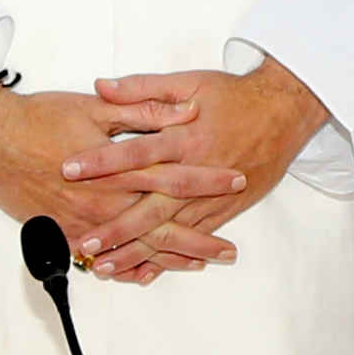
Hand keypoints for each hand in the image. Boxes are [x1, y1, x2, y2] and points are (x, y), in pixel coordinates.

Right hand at [0, 82, 235, 280]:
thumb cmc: (40, 117)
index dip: (207, 181)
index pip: (174, 176)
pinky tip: (146, 275)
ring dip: (168, 258)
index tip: (236, 183)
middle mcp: (105, 200)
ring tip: (198, 263)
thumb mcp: (95, 107)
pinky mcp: (65, 231)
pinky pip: (101, 258)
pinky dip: (126, 268)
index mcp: (118, 167)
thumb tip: (185, 110)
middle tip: (228, 250)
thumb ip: (143, 110)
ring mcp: (85, 222)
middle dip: (198, 238)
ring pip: (135, 247)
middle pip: (161, 225)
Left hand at [66, 59, 329, 280]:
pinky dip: (170, 258)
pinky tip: (145, 272)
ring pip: (169, 230)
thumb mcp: (188, 82)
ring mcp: (211, 195)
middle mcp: (196, 170)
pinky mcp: (225, 209)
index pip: (136, 151)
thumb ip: (142, 88)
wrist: (284, 110)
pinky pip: (193, 238)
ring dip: (137, 250)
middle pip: (151, 204)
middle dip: (117, 226)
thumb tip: (101, 85)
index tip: (69, 170)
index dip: (102, 161)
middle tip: (85, 241)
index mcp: (184, 137)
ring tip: (105, 267)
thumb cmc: (234, 95)